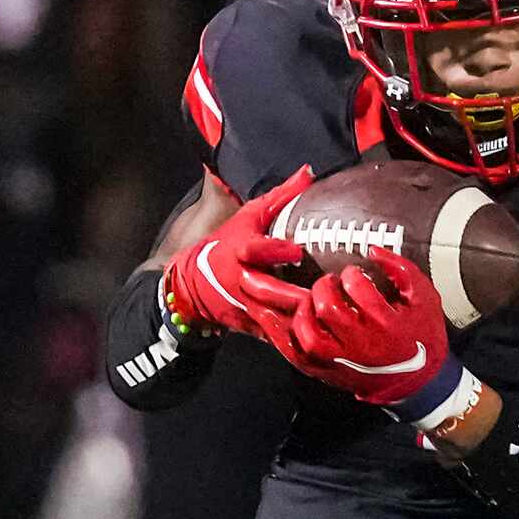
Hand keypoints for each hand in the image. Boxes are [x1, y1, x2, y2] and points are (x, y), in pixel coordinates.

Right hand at [164, 165, 313, 339]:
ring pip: (273, 321)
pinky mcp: (251, 327)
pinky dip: (295, 345)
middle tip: (324, 294)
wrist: (190, 283)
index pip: (255, 250)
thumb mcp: (248, 216)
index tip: (296, 250)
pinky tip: (321, 348)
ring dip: (298, 325)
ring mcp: (246, 307)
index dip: (274, 250)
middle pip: (267, 291)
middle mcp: (242, 281)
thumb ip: (281, 196)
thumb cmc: (226, 243)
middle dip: (293, 297)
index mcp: (240, 250)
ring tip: (328, 325)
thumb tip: (309, 171)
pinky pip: (275, 339)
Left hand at [265, 250, 451, 409]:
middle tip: (329, 283)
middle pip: (327, 307)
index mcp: (386, 323)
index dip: (352, 274)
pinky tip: (285, 317)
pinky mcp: (327, 371)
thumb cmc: (422, 335)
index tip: (354, 274)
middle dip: (324, 286)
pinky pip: (296, 353)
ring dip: (303, 309)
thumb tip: (373, 250)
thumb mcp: (425, 298)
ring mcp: (341, 360)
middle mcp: (361, 343)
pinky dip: (285, 333)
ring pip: (307, 332)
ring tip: (310, 300)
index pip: (357, 287)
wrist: (419, 382)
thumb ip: (402, 269)